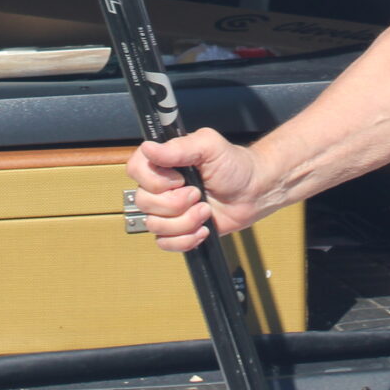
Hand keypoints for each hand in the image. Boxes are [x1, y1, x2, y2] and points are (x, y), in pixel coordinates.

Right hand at [124, 127, 274, 252]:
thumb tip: (149, 147)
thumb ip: (179, 148)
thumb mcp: (209, 147)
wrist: (254, 193)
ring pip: (154, 225)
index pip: (135, 169)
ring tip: (205, 210)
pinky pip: (165, 243)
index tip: (179, 178)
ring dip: (184, 221)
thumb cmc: (234, 166)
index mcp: (164, 162)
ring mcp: (168, 210)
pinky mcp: (178, 230)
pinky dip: (186, 239)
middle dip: (175, 203)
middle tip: (198, 194)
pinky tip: (203, 228)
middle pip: (144, 202)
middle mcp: (162, 186)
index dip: (154, 180)